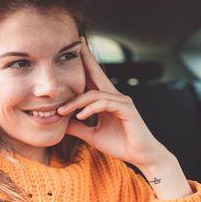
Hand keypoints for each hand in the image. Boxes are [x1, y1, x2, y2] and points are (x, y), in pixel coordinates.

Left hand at [57, 37, 167, 169]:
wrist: (141, 156)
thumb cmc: (119, 144)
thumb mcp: (91, 135)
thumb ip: (77, 127)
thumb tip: (59, 123)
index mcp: (107, 100)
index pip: (92, 79)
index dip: (84, 64)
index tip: (74, 51)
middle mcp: (115, 96)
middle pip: (97, 73)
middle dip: (86, 59)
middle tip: (76, 45)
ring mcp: (122, 101)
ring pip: (94, 94)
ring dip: (75, 102)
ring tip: (61, 112)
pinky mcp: (127, 110)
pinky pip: (103, 104)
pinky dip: (89, 109)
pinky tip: (79, 116)